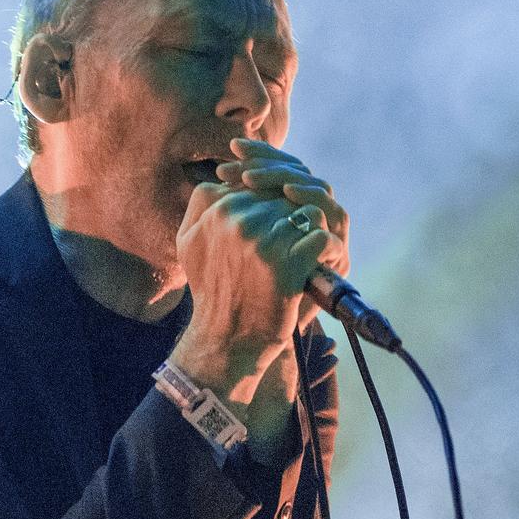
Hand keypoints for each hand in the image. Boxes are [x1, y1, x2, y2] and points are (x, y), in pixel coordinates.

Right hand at [171, 145, 342, 404]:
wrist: (226, 339)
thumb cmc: (212, 291)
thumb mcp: (189, 243)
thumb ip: (201, 204)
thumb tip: (226, 178)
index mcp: (216, 208)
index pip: (258, 182)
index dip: (274, 199)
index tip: (279, 221)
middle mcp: (239, 219)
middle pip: (285, 196)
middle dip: (294, 215)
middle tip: (299, 238)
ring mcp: (264, 241)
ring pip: (306, 212)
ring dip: (313, 230)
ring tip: (312, 249)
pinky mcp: (288, 263)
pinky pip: (322, 236)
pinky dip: (329, 248)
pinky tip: (324, 261)